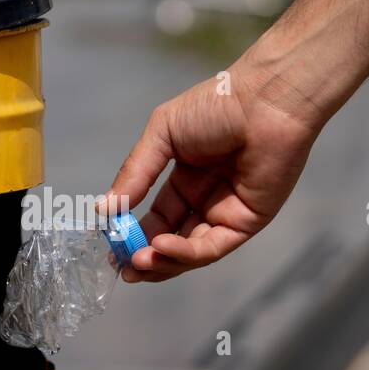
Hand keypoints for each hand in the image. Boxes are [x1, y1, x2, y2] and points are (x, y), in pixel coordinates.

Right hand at [104, 64, 322, 282]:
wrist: (264, 100)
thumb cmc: (216, 106)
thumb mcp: (162, 134)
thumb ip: (135, 173)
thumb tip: (103, 209)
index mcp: (187, 179)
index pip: (157, 218)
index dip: (133, 234)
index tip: (110, 248)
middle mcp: (207, 200)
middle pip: (172, 240)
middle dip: (145, 257)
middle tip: (121, 268)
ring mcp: (227, 213)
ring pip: (190, 251)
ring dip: (162, 261)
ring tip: (136, 262)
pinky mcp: (247, 222)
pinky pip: (212, 246)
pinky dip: (186, 252)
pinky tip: (161, 245)